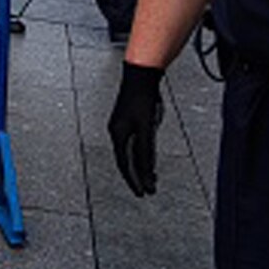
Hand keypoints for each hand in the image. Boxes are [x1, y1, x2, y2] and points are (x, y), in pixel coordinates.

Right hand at [108, 63, 164, 196]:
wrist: (141, 76)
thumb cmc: (141, 98)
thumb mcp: (145, 128)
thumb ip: (145, 151)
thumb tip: (146, 172)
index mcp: (118, 135)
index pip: (124, 165)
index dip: (133, 181)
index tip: (141, 193)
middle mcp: (117, 132)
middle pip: (127, 160)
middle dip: (137, 176)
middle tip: (146, 189)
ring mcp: (123, 126)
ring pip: (131, 152)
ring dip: (141, 165)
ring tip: (150, 177)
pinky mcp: (131, 120)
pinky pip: (135, 143)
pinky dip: (142, 154)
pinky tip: (149, 157)